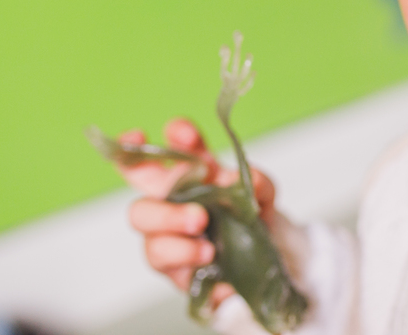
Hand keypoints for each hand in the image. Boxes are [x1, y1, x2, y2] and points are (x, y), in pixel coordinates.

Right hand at [122, 118, 275, 307]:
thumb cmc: (252, 213)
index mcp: (184, 178)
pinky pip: (173, 271)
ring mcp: (170, 242)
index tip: (186, 136)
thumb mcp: (263, 193)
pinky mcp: (178, 271)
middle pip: (138, 209)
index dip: (157, 143)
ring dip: (178, 245)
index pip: (157, 155)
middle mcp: (169, 208)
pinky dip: (194, 267)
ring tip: (209, 250)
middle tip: (199, 217)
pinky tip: (215, 269)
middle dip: (164, 213)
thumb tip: (248, 180)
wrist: (269, 252)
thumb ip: (258, 182)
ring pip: (151, 243)